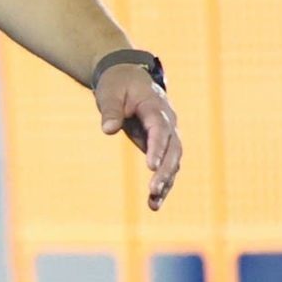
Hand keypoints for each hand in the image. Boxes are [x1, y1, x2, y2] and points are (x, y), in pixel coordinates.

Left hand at [96, 64, 181, 210]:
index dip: (157, 148)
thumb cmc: (118, 84)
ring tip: (153, 203)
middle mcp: (168, 121)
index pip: (160, 129)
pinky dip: (163, 183)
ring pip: (174, 161)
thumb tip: (108, 130)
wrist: (128, 77)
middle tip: (153, 189)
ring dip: (166, 182)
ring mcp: (168, 134)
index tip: (151, 167)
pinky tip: (154, 203)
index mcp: (155, 106)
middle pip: (173, 148)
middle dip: (165, 170)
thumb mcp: (110, 92)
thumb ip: (110, 110)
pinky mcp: (162, 145)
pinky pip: (167, 165)